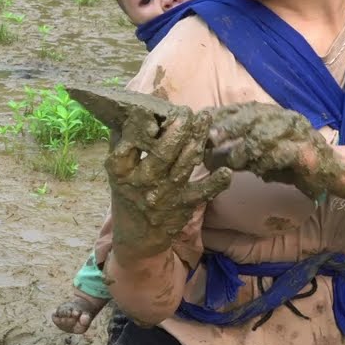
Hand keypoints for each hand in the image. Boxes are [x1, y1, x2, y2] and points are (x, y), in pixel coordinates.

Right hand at [106, 103, 232, 256]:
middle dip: (178, 128)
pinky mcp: (183, 206)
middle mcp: (142, 182)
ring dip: (197, 141)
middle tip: (187, 112)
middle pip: (162, 152)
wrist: (137, 237)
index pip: (130, 143)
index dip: (141, 126)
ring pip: (183, 164)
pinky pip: (202, 193)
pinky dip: (216, 183)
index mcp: (121, 171)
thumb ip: (122, 141)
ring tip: (204, 119)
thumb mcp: (118, 170)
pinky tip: (226, 171)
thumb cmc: (128, 193)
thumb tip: (134, 107)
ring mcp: (164, 195)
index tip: (152, 111)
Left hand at [205, 103, 343, 197]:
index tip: (200, 125)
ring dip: (246, 147)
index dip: (219, 116)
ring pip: (266, 134)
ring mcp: (296, 132)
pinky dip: (269, 161)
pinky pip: (284, 153)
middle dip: (228, 126)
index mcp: (270, 114)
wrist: (331, 171)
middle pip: (251, 116)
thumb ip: (239, 149)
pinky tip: (260, 171)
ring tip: (232, 161)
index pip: (240, 110)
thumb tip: (209, 153)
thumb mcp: (261, 155)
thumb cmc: (291, 164)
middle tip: (210, 138)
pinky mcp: (306, 150)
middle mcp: (282, 117)